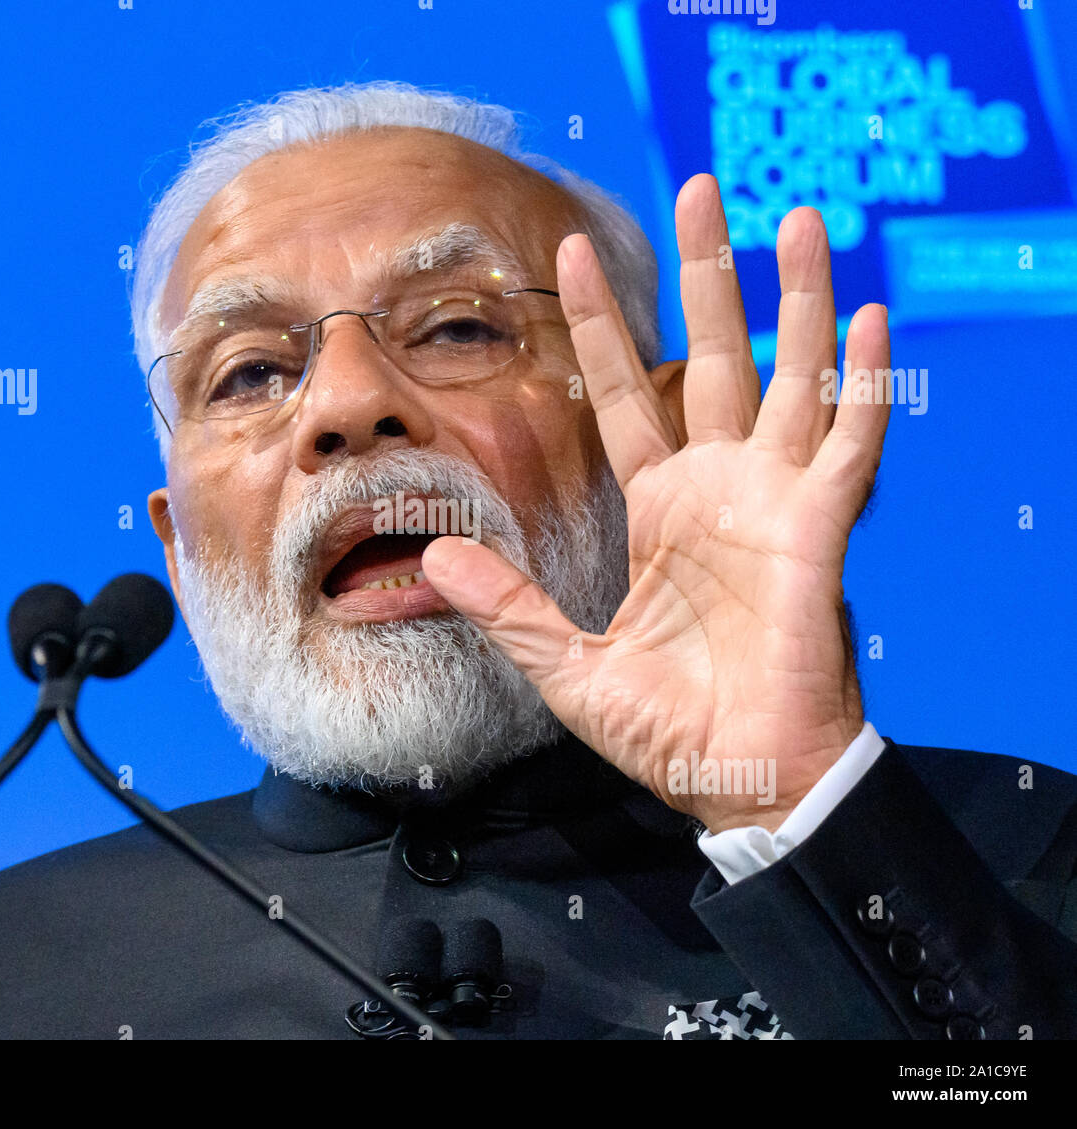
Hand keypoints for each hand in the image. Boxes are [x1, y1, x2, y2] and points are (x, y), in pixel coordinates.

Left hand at [422, 174, 890, 833]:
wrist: (739, 784)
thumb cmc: (666, 729)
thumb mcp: (564, 664)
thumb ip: (505, 603)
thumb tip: (431, 556)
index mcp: (660, 510)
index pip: (627, 394)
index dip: (604, 325)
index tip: (571, 253)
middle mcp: (719, 489)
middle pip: (715, 357)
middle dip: (709, 274)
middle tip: (703, 187)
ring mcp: (773, 503)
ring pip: (793, 378)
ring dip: (801, 300)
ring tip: (799, 218)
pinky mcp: (817, 533)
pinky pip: (851, 448)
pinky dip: (866, 388)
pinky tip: (874, 323)